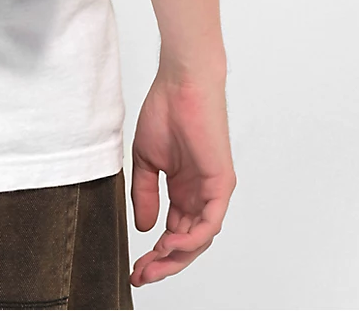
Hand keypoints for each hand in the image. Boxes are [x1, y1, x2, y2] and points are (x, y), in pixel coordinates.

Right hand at [130, 67, 235, 286]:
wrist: (180, 84)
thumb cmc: (165, 111)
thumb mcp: (147, 160)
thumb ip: (146, 194)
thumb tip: (145, 228)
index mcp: (184, 189)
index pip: (173, 232)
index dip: (155, 253)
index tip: (136, 267)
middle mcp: (200, 194)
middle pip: (187, 242)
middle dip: (165, 263)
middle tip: (142, 275)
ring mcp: (212, 190)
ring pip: (199, 238)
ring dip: (176, 255)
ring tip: (153, 262)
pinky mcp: (222, 183)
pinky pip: (210, 222)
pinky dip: (192, 237)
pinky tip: (170, 242)